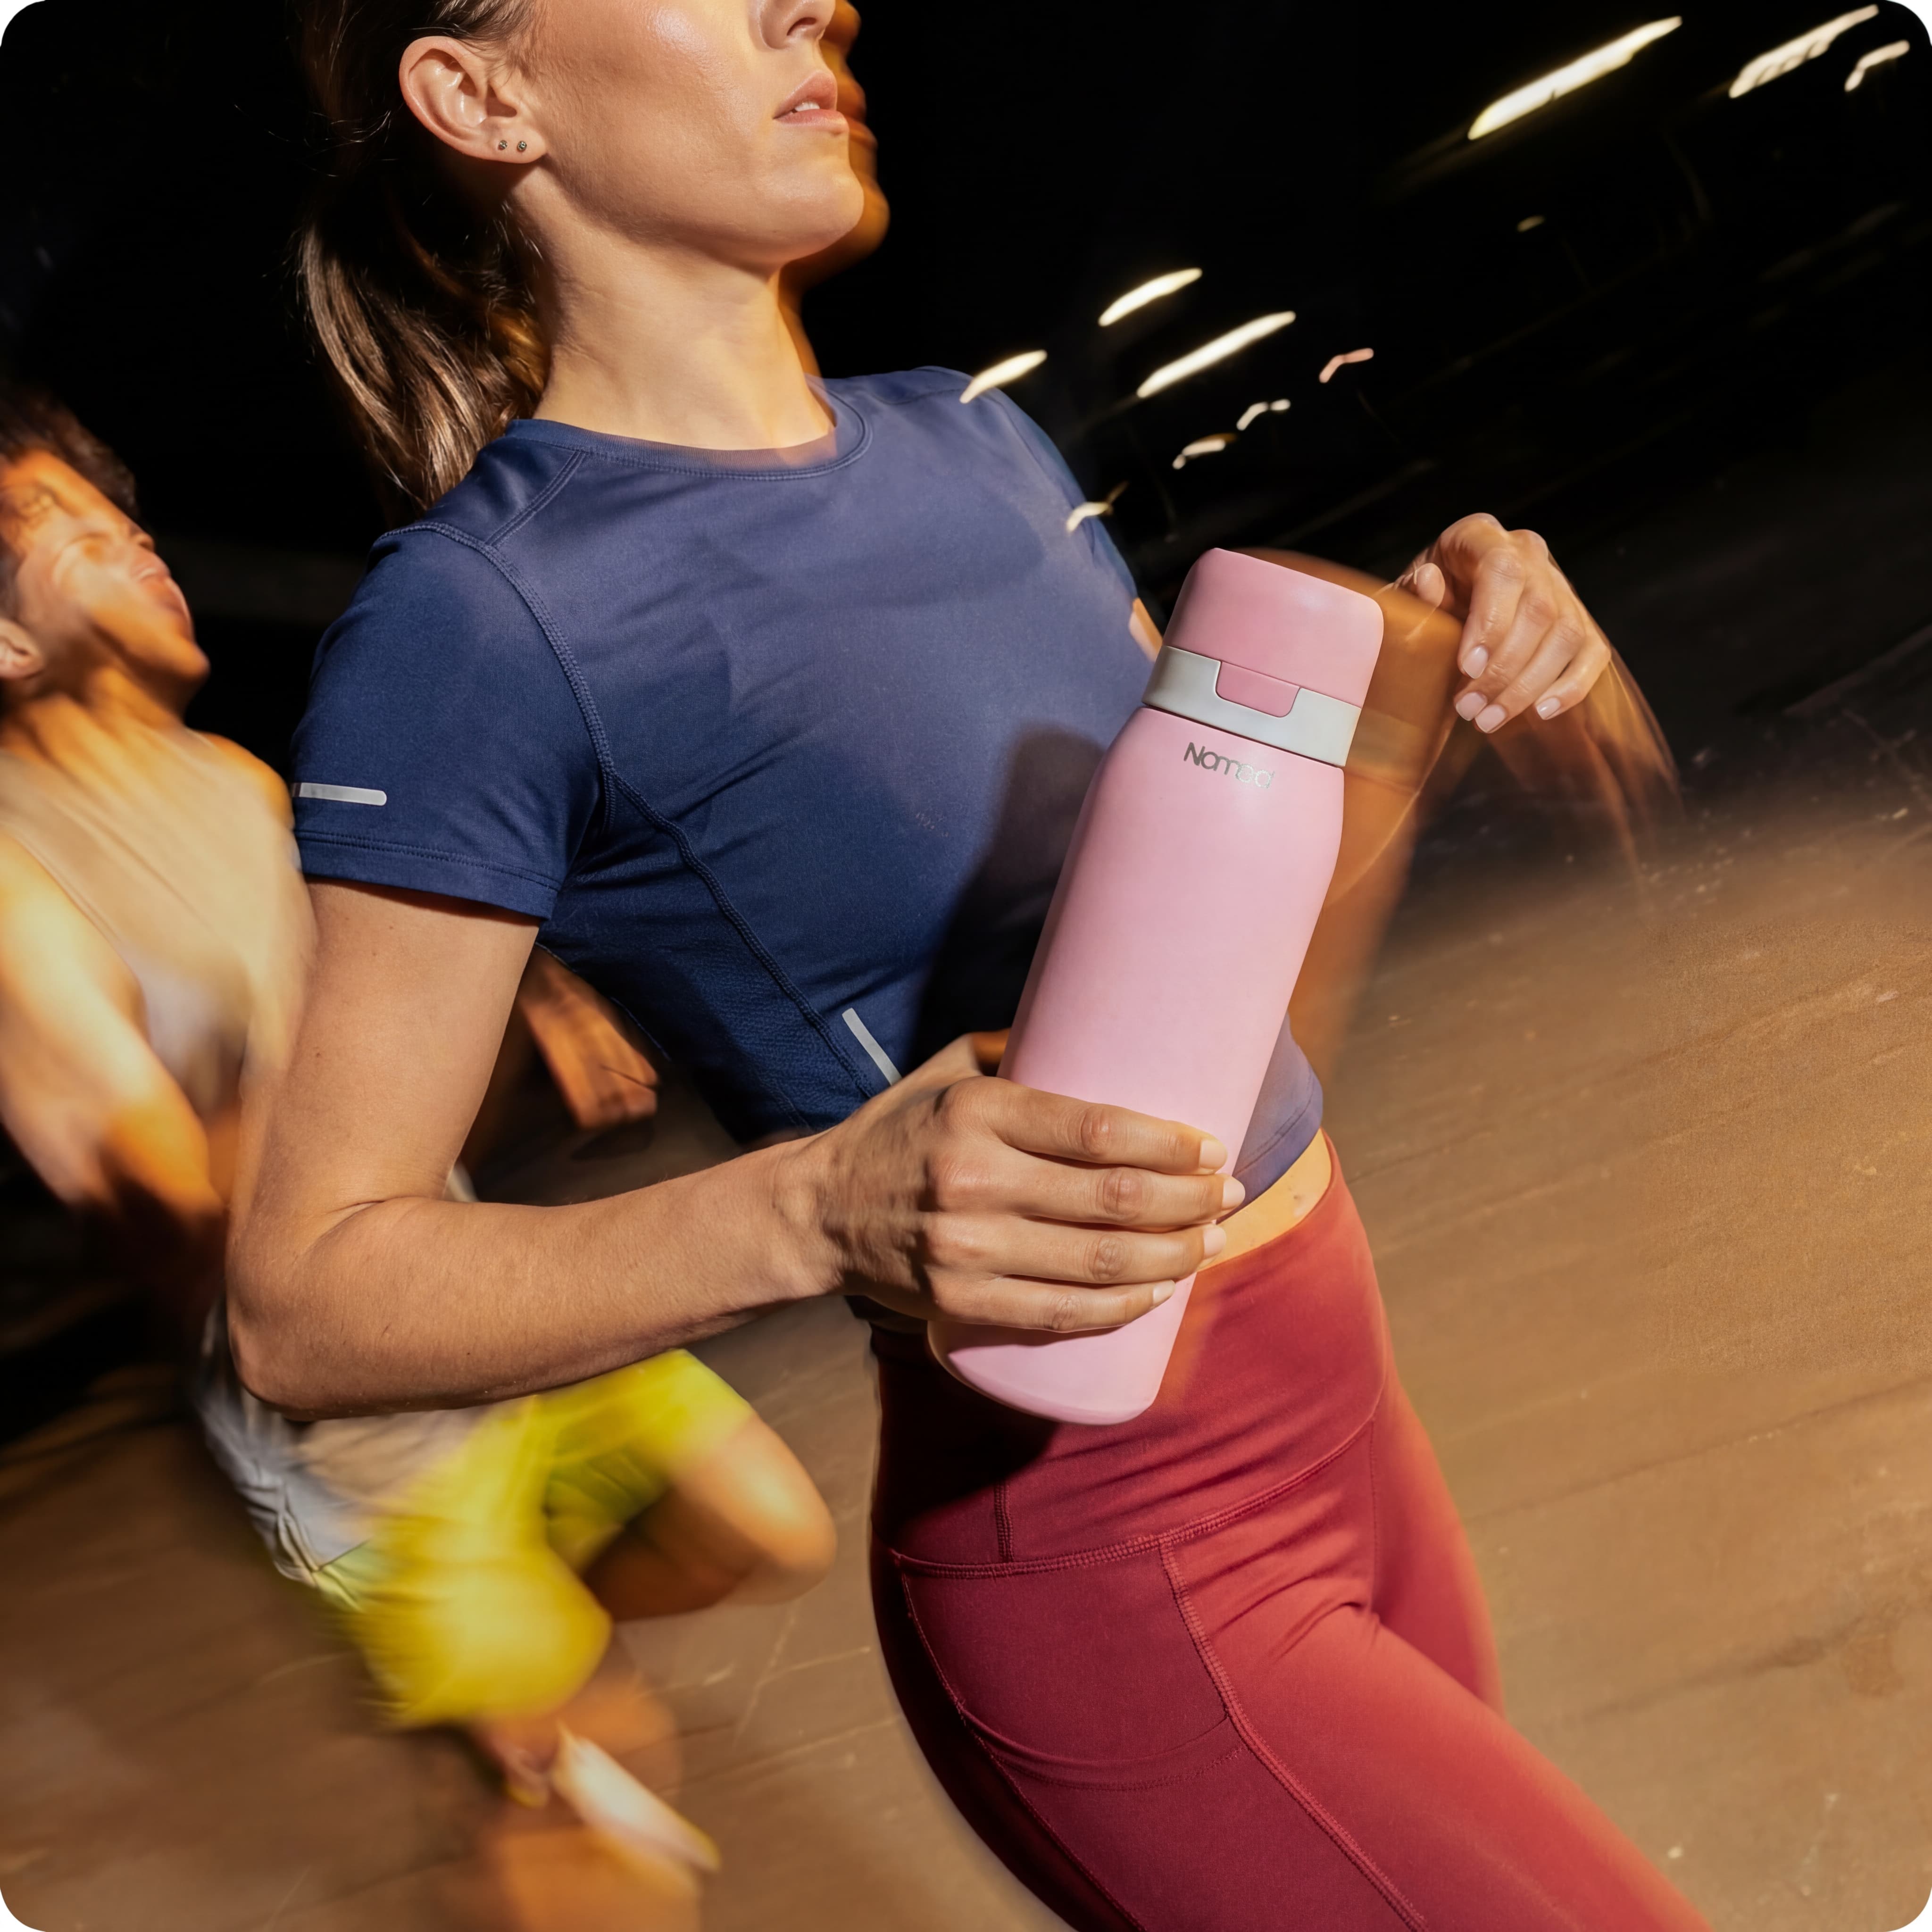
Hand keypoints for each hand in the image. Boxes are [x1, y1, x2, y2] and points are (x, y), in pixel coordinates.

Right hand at [785, 1036, 1240, 1331]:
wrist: (821, 1211)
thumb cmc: (901, 1130)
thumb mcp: (948, 1070)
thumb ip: (1020, 1050)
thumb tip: (1108, 1029)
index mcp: (977, 1114)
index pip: (1095, 1132)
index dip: (1167, 1144)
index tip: (1211, 1148)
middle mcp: (972, 1181)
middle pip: (1111, 1200)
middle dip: (1189, 1202)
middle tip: (1231, 1195)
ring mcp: (966, 1249)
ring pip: (1097, 1262)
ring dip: (1172, 1255)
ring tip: (1212, 1242)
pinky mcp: (959, 1302)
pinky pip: (1060, 1313)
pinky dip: (1121, 1306)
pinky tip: (1159, 1290)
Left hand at [1395, 513, 1610, 733]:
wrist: (1445, 601)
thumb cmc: (1422, 600)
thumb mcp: (1405, 593)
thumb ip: (1414, 593)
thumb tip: (1429, 583)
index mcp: (1481, 535)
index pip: (1502, 571)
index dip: (1490, 622)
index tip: (1467, 667)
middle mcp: (1528, 553)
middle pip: (1539, 609)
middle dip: (1505, 668)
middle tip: (1469, 708)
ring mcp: (1559, 585)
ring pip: (1566, 634)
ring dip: (1529, 686)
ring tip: (1489, 719)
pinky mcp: (1580, 618)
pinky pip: (1592, 652)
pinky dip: (1571, 686)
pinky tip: (1540, 712)